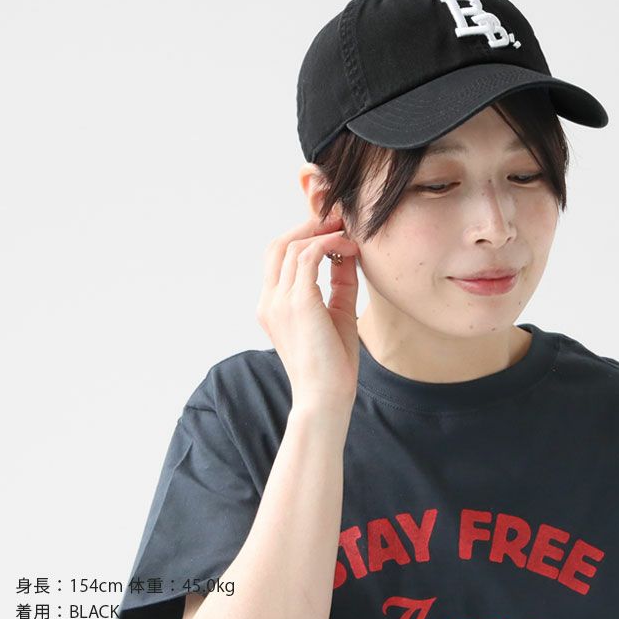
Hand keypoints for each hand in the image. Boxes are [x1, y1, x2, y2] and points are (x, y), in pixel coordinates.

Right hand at [256, 214, 360, 413]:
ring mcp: (279, 301)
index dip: (303, 236)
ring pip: (291, 246)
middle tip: (338, 219)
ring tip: (347, 230)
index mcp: (273, 305)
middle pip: (278, 245)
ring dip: (321, 232)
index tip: (332, 229)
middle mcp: (270, 300)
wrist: (326, 398)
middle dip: (308, 226)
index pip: (278, 257)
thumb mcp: (338, 314)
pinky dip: (328, 245)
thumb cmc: (332, 364)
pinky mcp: (297, 303)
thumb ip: (340, 283)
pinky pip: (307, 257)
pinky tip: (348, 248)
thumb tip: (348, 254)